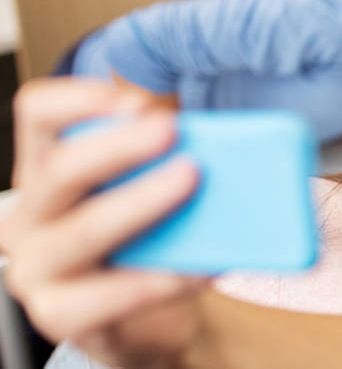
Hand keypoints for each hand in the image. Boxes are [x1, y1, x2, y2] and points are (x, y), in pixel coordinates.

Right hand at [0, 79, 203, 365]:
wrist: (147, 326)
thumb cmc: (147, 248)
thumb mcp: (153, 197)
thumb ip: (172, 166)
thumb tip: (228, 145)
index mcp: (46, 173)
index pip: (38, 117)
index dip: (80, 100)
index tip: (137, 100)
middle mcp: (29, 217)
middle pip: (59, 169)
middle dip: (118, 146)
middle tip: (173, 130)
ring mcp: (37, 270)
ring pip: (84, 230)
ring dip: (142, 201)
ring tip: (193, 180)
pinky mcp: (60, 314)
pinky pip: (112, 294)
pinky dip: (164, 277)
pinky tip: (205, 266)